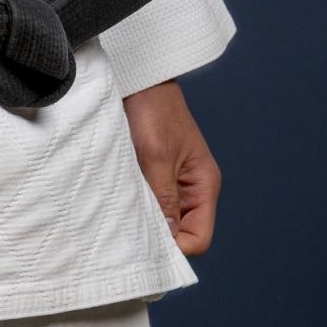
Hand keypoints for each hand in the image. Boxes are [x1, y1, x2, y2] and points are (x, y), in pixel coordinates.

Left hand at [122, 80, 221, 255]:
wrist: (138, 78)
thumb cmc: (152, 110)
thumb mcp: (156, 157)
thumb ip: (163, 199)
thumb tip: (167, 239)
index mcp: (204, 184)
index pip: (198, 238)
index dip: (175, 248)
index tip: (146, 246)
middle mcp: (193, 188)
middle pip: (183, 233)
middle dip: (159, 238)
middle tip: (129, 236)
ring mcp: (175, 182)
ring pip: (165, 220)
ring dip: (146, 221)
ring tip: (124, 217)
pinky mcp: (157, 174)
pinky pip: (152, 203)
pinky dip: (138, 207)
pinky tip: (121, 204)